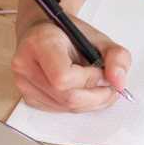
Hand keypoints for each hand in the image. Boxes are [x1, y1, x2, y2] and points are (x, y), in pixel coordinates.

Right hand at [11, 16, 130, 112]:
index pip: (63, 77)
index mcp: (40, 42)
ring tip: (98, 86)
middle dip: (96, 96)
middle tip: (109, 86)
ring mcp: (24, 84)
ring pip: (65, 107)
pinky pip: (60, 110)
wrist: (44, 33)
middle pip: (66, 98)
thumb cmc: (70, 35)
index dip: (89, 79)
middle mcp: (26, 65)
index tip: (101, 71)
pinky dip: (78, 104)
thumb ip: (117, 57)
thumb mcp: (99, 38)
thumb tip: (119, 84)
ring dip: (90, 102)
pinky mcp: (28, 98)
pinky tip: (83, 91)